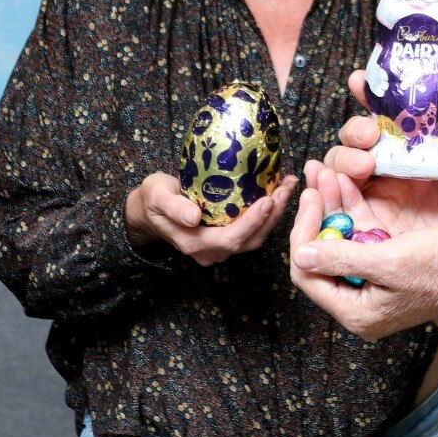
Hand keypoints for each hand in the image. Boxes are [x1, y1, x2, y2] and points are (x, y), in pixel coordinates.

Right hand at [123, 171, 297, 266]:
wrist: (149, 210)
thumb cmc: (152, 200)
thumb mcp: (157, 197)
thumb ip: (174, 207)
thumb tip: (194, 217)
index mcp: (195, 244)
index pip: (231, 238)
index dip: (252, 222)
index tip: (268, 200)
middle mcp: (212, 251)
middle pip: (250, 239)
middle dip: (272, 214)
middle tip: (287, 187)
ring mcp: (221, 246)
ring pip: (256, 236)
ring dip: (275, 213)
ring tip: (288, 185)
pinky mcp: (228, 236)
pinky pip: (253, 229)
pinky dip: (268, 213)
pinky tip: (277, 190)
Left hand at [288, 168, 437, 339]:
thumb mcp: (390, 262)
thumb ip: (343, 259)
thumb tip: (301, 254)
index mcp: (356, 310)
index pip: (307, 274)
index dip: (304, 233)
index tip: (312, 197)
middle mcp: (360, 301)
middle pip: (321, 254)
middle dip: (318, 213)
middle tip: (317, 177)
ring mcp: (373, 283)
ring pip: (340, 241)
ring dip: (334, 206)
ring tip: (327, 172)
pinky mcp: (387, 265)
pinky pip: (360, 237)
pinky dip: (354, 210)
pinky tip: (349, 182)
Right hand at [310, 72, 437, 251]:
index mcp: (417, 156)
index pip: (387, 120)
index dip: (370, 98)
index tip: (360, 82)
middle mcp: (391, 174)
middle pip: (355, 145)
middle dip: (352, 137)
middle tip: (370, 142)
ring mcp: (378, 201)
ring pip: (341, 174)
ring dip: (336, 164)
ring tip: (347, 167)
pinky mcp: (370, 229)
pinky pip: (341, 209)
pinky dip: (327, 196)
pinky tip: (323, 189)